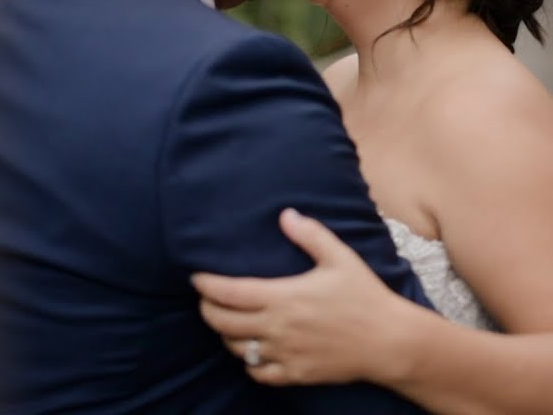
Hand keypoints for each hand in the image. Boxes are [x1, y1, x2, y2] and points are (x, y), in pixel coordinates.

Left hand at [191, 208, 414, 385]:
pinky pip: (259, 374)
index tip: (197, 278)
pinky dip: (249, 363)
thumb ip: (310, 235)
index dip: (206, 285)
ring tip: (228, 322)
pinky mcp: (296, 373)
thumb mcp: (340, 258)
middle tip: (207, 300)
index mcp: (283, 297)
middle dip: (207, 309)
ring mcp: (286, 353)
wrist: (392, 342)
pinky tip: (252, 351)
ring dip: (226, 335)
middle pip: (222, 322)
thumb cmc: (366, 297)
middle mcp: (278, 327)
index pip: (228, 292)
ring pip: (237, 348)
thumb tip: (286, 214)